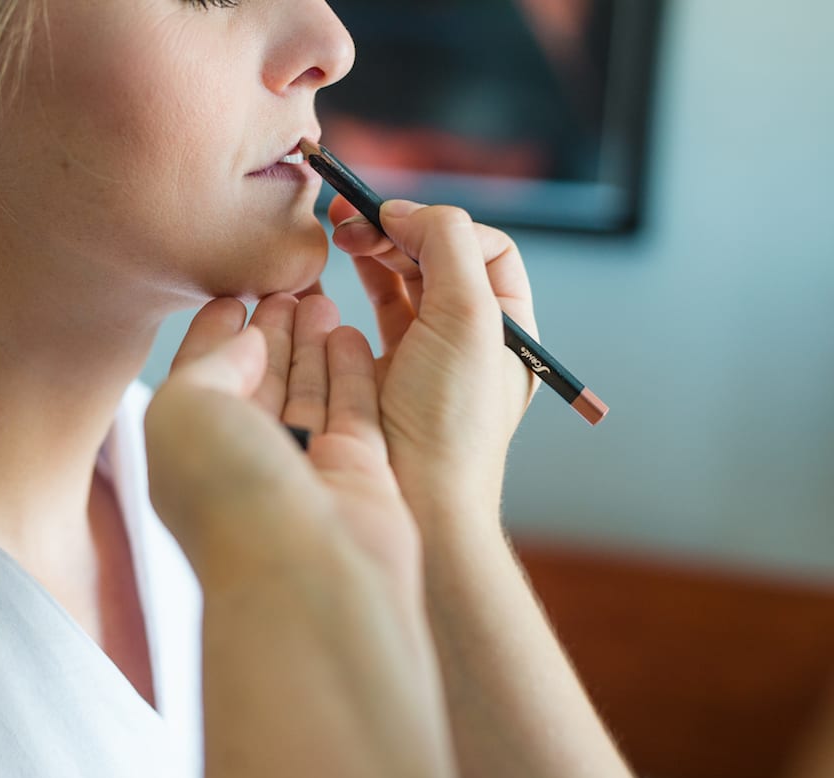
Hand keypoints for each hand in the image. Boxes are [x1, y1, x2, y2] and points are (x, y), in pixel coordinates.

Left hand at [145, 295, 459, 777]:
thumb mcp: (186, 408)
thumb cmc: (229, 494)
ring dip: (310, 343)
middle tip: (287, 281)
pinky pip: (354, 411)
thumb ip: (209, 363)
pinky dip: (349, 372)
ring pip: (307, 391)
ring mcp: (303, 471)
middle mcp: (245, 462)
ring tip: (320, 293)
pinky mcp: (357, 477)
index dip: (217, 330)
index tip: (233, 289)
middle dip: (269, 330)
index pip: (202, 375)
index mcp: (189, 449)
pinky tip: (349, 332)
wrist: (304, 575)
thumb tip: (248, 339)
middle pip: (258, 380)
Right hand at [329, 196, 538, 523]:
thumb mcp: (471, 318)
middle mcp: (473, 336)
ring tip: (338, 234)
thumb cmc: (450, 421)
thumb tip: (406, 212)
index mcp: (509, 325)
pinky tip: (334, 273)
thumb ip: (447, 246)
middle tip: (349, 220)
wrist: (414, 499)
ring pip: (405, 279)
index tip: (392, 223)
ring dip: (373, 250)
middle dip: (396, 229)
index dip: (438, 223)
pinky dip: (357, 283)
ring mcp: (428, 354)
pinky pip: (376, 311)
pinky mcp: (387, 371)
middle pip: (439, 255)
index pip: (484, 245)